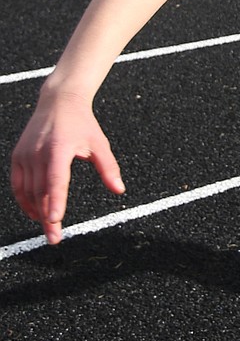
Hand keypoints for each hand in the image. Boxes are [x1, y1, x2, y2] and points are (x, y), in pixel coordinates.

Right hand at [10, 91, 123, 244]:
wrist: (58, 102)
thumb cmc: (83, 124)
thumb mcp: (100, 144)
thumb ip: (109, 168)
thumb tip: (120, 190)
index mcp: (59, 148)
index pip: (56, 181)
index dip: (55, 202)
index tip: (55, 221)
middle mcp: (38, 153)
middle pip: (41, 192)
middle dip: (47, 217)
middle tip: (55, 238)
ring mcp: (24, 155)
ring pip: (28, 191)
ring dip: (36, 211)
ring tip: (48, 228)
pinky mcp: (17, 156)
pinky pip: (18, 184)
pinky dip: (25, 200)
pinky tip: (35, 212)